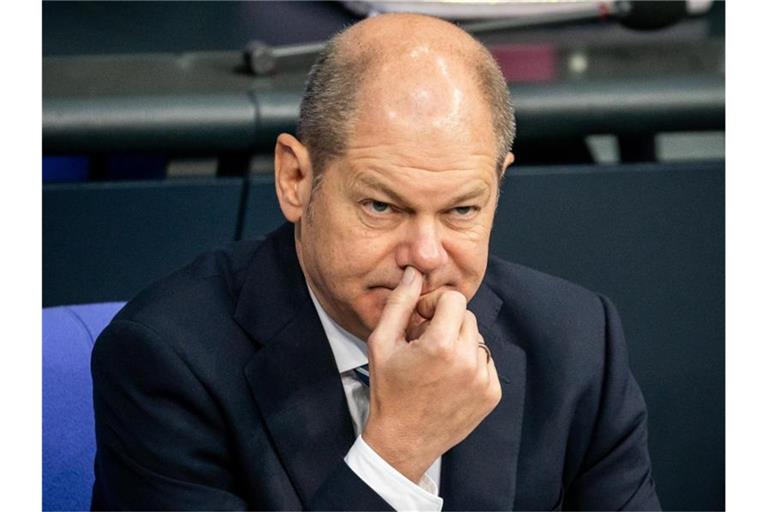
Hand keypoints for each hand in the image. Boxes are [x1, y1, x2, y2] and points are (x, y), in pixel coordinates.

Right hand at [362, 266, 501, 482]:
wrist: (403, 441)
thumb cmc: (389, 391)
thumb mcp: (382, 343)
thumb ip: (400, 303)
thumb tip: (414, 272)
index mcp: (441, 345)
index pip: (453, 299)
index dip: (434, 305)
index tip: (420, 321)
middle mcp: (468, 361)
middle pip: (466, 316)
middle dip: (446, 322)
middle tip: (425, 343)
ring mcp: (484, 379)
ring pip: (476, 338)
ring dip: (458, 342)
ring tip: (436, 363)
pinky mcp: (492, 394)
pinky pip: (485, 361)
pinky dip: (469, 363)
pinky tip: (449, 378)